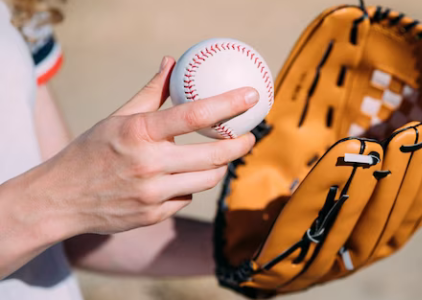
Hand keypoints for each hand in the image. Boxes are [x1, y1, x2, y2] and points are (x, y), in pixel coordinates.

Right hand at [17, 56, 256, 236]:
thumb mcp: (118, 118)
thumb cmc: (92, 151)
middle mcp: (148, 164)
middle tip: (249, 137)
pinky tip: (180, 180)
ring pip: (207, 181)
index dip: (229, 104)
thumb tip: (171, 62)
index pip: (195, 115)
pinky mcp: (152, 216)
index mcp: (139, 132)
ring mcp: (151, 194)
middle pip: (213, 156)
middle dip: (239, 146)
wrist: (60, 198)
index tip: (251, 97)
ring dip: (219, 167)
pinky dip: (189, 188)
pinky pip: (186, 199)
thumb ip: (151, 92)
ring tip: (220, 157)